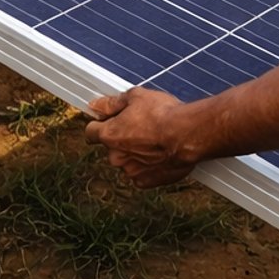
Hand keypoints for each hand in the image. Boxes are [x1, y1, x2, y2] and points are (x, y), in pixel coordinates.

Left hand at [85, 87, 200, 186]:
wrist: (188, 135)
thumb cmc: (163, 114)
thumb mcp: (135, 97)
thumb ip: (111, 103)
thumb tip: (96, 104)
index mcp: (109, 135)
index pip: (91, 132)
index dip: (99, 124)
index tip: (107, 120)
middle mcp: (115, 156)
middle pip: (112, 147)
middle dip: (123, 139)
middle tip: (142, 127)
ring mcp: (130, 171)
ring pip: (128, 161)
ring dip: (136, 153)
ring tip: (155, 140)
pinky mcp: (146, 182)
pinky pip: (142, 173)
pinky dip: (148, 166)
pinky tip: (161, 154)